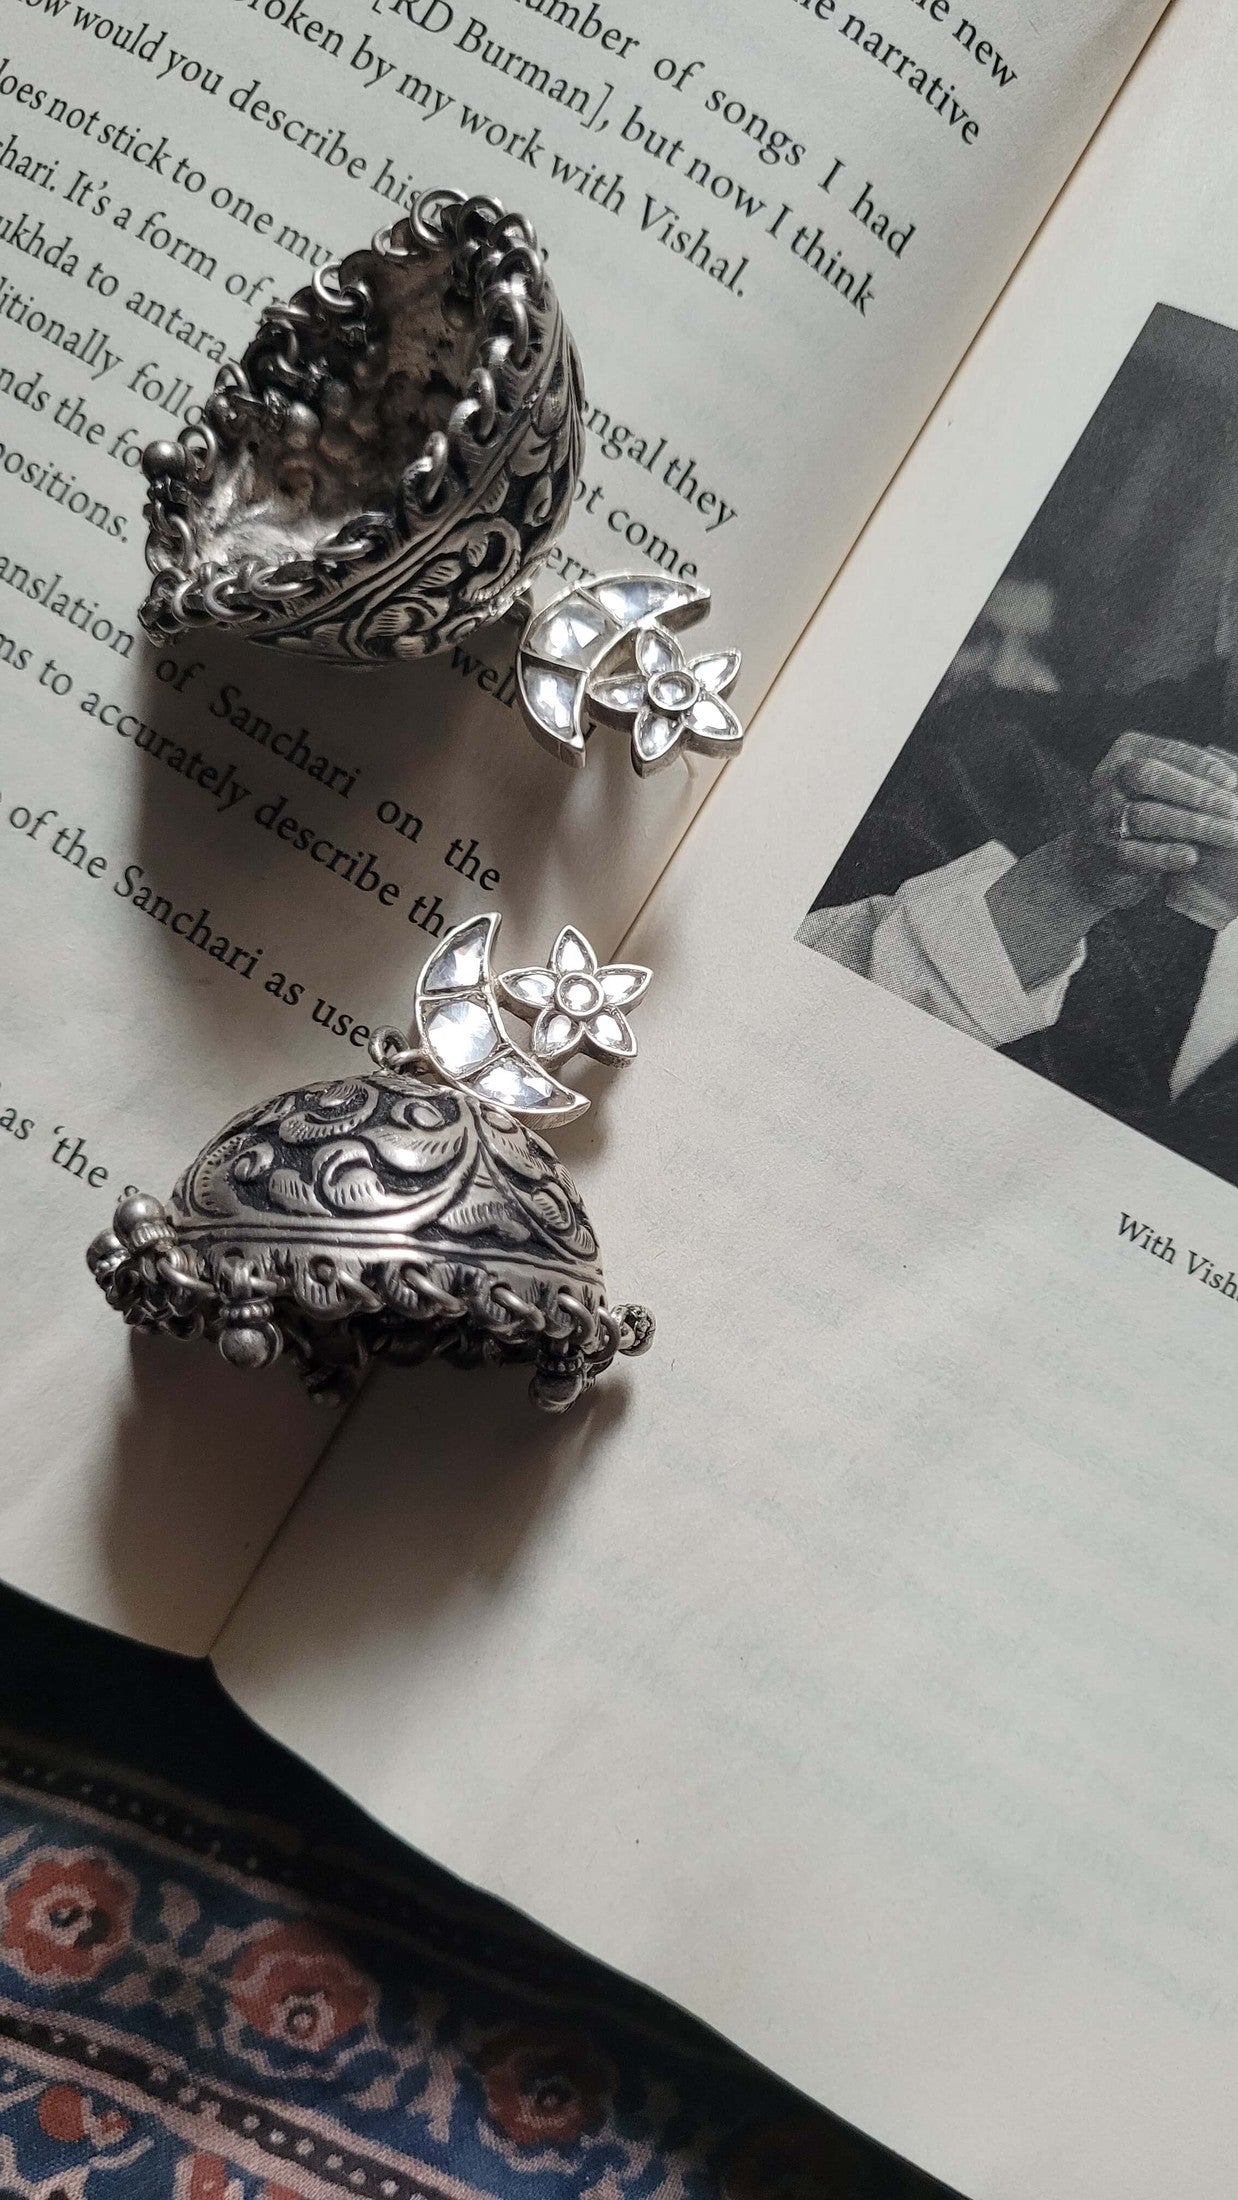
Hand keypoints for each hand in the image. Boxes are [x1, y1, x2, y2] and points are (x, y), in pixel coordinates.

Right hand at [988, 734, 1237, 990]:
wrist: (1093, 865)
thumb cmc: (1147, 820)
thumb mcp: (1165, 788)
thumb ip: (1195, 777)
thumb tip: (1234, 773)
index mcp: (1127, 752)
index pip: (1170, 752)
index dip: (1205, 768)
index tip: (1235, 783)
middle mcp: (1106, 781)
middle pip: (1149, 777)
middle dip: (1197, 792)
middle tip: (1235, 810)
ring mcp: (1098, 818)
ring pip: (1145, 815)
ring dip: (1193, 826)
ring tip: (1230, 835)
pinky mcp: (1099, 855)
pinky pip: (1131, 853)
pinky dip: (1164, 855)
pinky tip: (1191, 857)